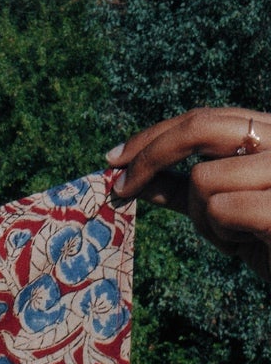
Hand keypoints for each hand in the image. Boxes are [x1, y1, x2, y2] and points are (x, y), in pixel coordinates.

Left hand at [107, 106, 270, 281]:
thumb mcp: (227, 213)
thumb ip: (187, 191)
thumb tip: (138, 179)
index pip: (206, 118)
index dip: (155, 136)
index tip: (114, 159)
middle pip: (200, 126)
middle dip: (150, 155)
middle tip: (120, 186)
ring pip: (203, 178)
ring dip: (202, 218)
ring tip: (234, 236)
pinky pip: (219, 207)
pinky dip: (221, 234)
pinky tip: (249, 245)